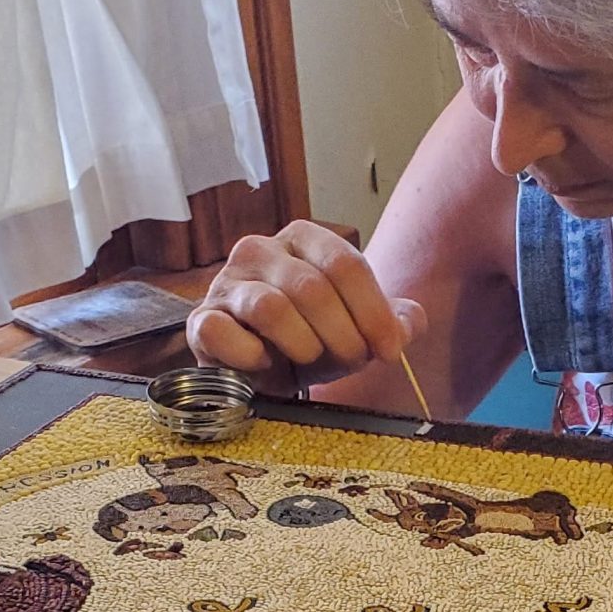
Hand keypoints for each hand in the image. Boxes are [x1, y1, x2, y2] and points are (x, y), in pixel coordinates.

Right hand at [186, 223, 421, 383]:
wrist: (263, 372)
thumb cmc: (313, 340)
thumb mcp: (359, 330)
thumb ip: (394, 321)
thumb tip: (410, 322)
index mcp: (304, 239)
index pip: (346, 264)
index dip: (374, 312)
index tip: (390, 351)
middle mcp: (261, 249)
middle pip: (313, 288)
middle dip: (343, 335)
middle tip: (353, 361)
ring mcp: (227, 282)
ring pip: (270, 308)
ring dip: (303, 345)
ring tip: (310, 360)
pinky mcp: (202, 319)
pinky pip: (223, 332)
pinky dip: (250, 356)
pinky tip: (265, 365)